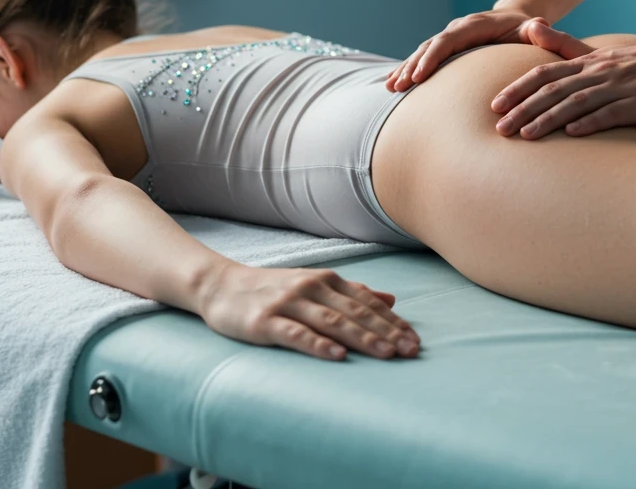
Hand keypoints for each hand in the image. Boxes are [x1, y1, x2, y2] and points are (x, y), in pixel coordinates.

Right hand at [198, 264, 420, 360]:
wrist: (221, 286)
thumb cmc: (273, 290)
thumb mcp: (315, 286)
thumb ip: (352, 293)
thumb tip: (391, 299)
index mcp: (327, 281)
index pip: (367, 302)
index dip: (393, 322)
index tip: (414, 340)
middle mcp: (312, 288)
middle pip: (356, 312)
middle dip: (386, 332)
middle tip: (410, 350)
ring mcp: (288, 304)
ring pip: (332, 321)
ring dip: (362, 337)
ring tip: (386, 353)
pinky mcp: (265, 321)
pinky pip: (296, 333)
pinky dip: (318, 344)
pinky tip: (337, 354)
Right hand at [386, 10, 587, 91]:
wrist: (517, 19)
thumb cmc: (527, 30)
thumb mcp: (533, 29)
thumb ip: (537, 30)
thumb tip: (538, 25)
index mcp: (474, 26)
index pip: (448, 40)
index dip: (432, 57)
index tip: (418, 76)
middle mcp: (457, 29)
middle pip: (430, 47)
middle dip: (412, 66)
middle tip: (399, 87)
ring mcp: (450, 38)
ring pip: (422, 52)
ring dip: (405, 69)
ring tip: (391, 87)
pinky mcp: (446, 49)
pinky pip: (424, 58)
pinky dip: (408, 70)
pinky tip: (393, 84)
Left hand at [490, 32, 635, 139]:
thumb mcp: (602, 55)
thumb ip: (566, 49)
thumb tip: (533, 31)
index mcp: (588, 63)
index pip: (544, 74)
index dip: (518, 89)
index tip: (494, 106)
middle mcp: (598, 72)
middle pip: (553, 90)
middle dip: (523, 109)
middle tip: (499, 128)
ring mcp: (619, 87)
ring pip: (576, 102)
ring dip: (548, 118)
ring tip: (526, 135)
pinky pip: (611, 112)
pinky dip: (590, 122)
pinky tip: (572, 134)